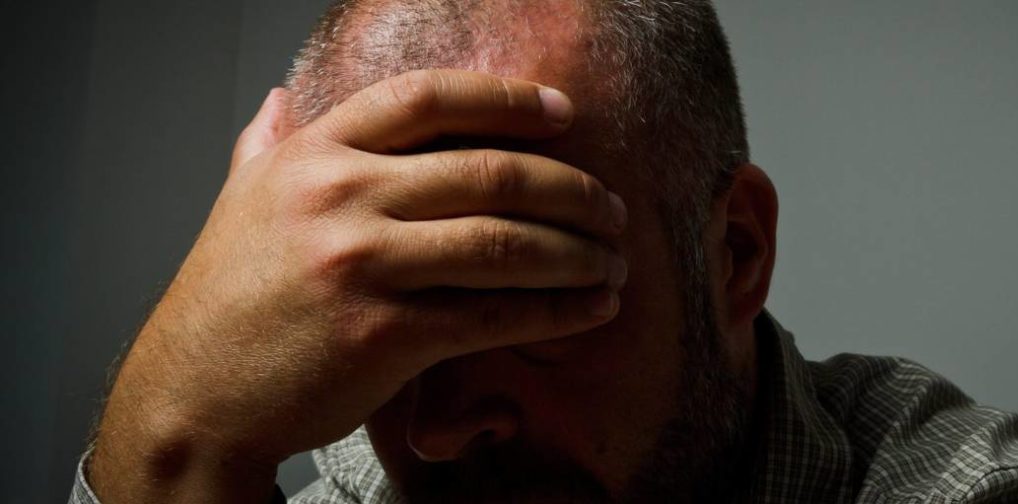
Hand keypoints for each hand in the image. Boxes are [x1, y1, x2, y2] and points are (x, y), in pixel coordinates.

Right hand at [87, 70, 627, 502]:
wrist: (192, 397)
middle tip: (611, 207)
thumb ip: (266, 146)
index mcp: (313, 155)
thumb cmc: (226, 303)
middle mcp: (340, 197)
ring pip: (506, 242)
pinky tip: (594, 308)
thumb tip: (278, 100)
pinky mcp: (386, 334)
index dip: (506, 99)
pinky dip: (559, 311)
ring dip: (579, 251)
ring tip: (615, 259)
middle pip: (490, 171)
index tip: (563, 113)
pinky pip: (497, 314)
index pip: (427, 98)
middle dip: (570, 189)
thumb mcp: (240, 204)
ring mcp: (362, 265)